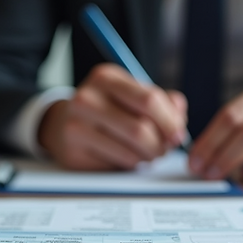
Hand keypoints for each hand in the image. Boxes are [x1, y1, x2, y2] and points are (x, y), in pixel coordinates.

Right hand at [38, 63, 187, 169]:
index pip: (148, 100)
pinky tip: (128, 157)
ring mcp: (76, 126)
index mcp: (106, 77)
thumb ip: (163, 102)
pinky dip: (132, 164)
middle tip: (164, 150)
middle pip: (140, 129)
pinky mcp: (73, 152)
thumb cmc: (108, 109)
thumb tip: (179, 121)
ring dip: (148, 157)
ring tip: (147, 153)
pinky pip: (117, 165)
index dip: (170, 122)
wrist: (63, 124)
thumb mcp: (132, 95)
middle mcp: (87, 98)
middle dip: (161, 145)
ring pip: (131, 151)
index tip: (178, 135)